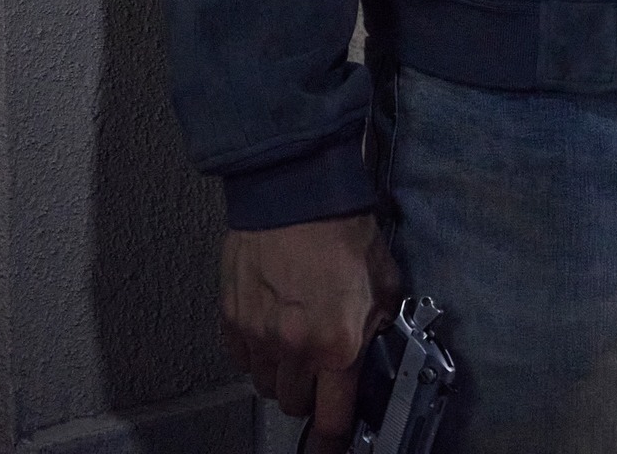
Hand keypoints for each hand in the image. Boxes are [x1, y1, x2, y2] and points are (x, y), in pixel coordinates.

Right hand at [221, 213, 402, 450]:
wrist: (294, 188)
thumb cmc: (341, 227)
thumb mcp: (384, 278)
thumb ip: (382, 323)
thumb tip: (382, 346)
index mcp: (338, 345)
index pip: (333, 420)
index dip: (334, 439)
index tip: (333, 443)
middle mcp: (295, 349)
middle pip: (295, 405)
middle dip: (309, 392)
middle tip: (319, 366)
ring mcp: (258, 336)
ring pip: (266, 385)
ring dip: (281, 373)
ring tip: (294, 340)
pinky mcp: (232, 318)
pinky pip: (241, 359)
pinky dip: (254, 352)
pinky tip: (270, 325)